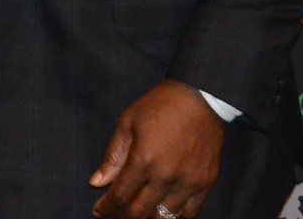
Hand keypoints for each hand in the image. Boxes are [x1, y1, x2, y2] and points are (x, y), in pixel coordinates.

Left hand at [89, 81, 223, 218]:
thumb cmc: (161, 105)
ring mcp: (188, 182)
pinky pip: (190, 214)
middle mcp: (165, 176)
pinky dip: (174, 218)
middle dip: (122, 216)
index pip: (120, 196)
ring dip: (147, 217)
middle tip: (115, 213)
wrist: (201, 96)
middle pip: (139, 213)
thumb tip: (96, 183)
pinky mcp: (205, 183)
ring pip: (163, 217)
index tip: (98, 211)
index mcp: (144, 160)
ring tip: (138, 212)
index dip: (106, 208)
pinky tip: (163, 212)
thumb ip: (113, 156)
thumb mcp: (128, 123)